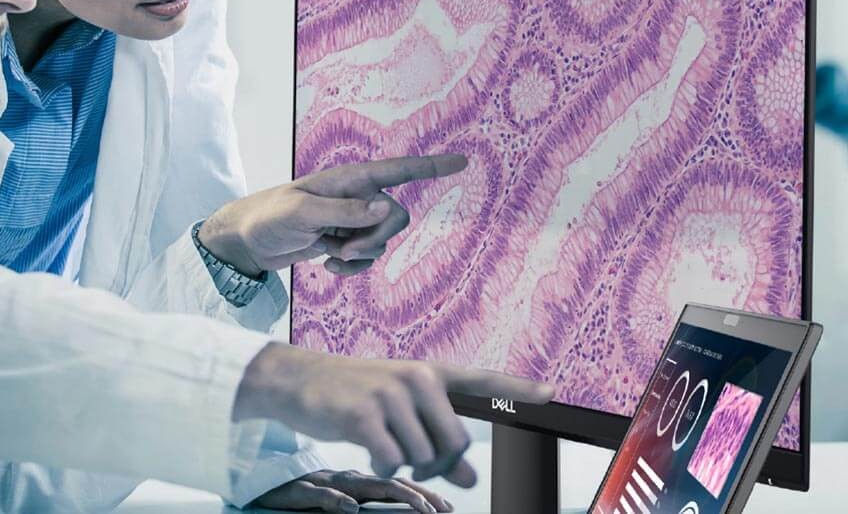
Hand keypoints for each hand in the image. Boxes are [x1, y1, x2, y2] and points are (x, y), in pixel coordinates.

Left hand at [198, 154, 467, 276]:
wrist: (245, 240)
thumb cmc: (268, 217)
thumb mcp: (302, 213)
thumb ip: (345, 212)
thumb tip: (386, 208)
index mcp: (350, 180)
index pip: (399, 170)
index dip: (432, 166)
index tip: (463, 161)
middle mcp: (356, 197)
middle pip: (397, 218)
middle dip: (376, 239)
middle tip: (345, 247)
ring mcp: (351, 220)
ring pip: (383, 241)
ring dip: (361, 255)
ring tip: (330, 254)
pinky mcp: (345, 240)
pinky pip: (368, 258)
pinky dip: (354, 267)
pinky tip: (329, 265)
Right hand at [232, 343, 554, 481]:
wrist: (297, 380)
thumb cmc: (351, 394)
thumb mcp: (396, 410)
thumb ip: (435, 437)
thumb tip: (469, 476)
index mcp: (427, 372)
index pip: (481, 380)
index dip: (517, 390)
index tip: (550, 394)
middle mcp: (414, 378)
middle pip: (453, 441)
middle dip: (438, 463)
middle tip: (414, 461)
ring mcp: (390, 394)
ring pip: (422, 454)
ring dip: (404, 464)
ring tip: (382, 445)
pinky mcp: (365, 414)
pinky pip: (392, 461)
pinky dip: (383, 467)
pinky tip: (368, 451)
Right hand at [251, 469, 453, 512]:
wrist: (253, 469)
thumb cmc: (301, 487)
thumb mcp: (339, 494)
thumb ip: (368, 498)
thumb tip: (410, 509)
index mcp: (356, 477)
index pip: (397, 479)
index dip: (424, 492)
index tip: (449, 506)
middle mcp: (344, 477)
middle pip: (387, 481)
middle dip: (419, 496)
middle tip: (443, 509)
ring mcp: (322, 481)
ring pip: (360, 487)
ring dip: (392, 496)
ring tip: (419, 509)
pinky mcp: (296, 489)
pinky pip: (316, 494)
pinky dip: (333, 502)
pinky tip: (349, 508)